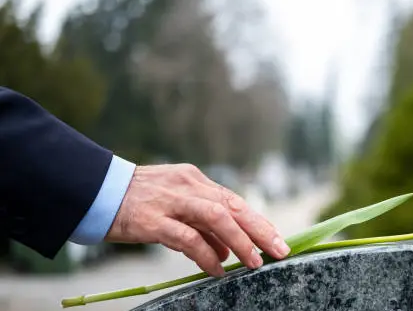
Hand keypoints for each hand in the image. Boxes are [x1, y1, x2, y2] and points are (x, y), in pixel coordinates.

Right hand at [104, 164, 290, 276]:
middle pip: (232, 206)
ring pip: (216, 218)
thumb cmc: (138, 200)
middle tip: (280, 250)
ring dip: (240, 241)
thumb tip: (228, 251)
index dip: (258, 221)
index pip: (234, 200)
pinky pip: (188, 238)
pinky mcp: (153, 220)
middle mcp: (188, 186)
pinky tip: (217, 269)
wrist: (96, 191)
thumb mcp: (175, 203)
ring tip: (254, 262)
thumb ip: (202, 224)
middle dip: (260, 229)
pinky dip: (206, 255)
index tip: (277, 238)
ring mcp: (171, 201)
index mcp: (195, 180)